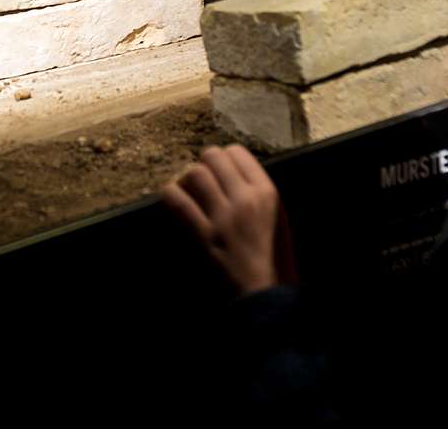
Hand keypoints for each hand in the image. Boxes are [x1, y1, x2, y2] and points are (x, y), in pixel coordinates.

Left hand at [161, 144, 294, 296]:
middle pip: (214, 157)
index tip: (220, 170)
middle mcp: (246, 198)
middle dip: (204, 164)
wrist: (263, 294)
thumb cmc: (274, 259)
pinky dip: (171, 194)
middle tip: (203, 178)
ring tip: (188, 188)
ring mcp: (223, 216)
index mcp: (267, 192)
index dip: (225, 159)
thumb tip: (232, 174)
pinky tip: (171, 196)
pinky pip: (179, 201)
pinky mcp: (203, 235)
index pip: (238, 153)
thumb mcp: (276, 218)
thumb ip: (257, 193)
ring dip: (188, 179)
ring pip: (195, 174)